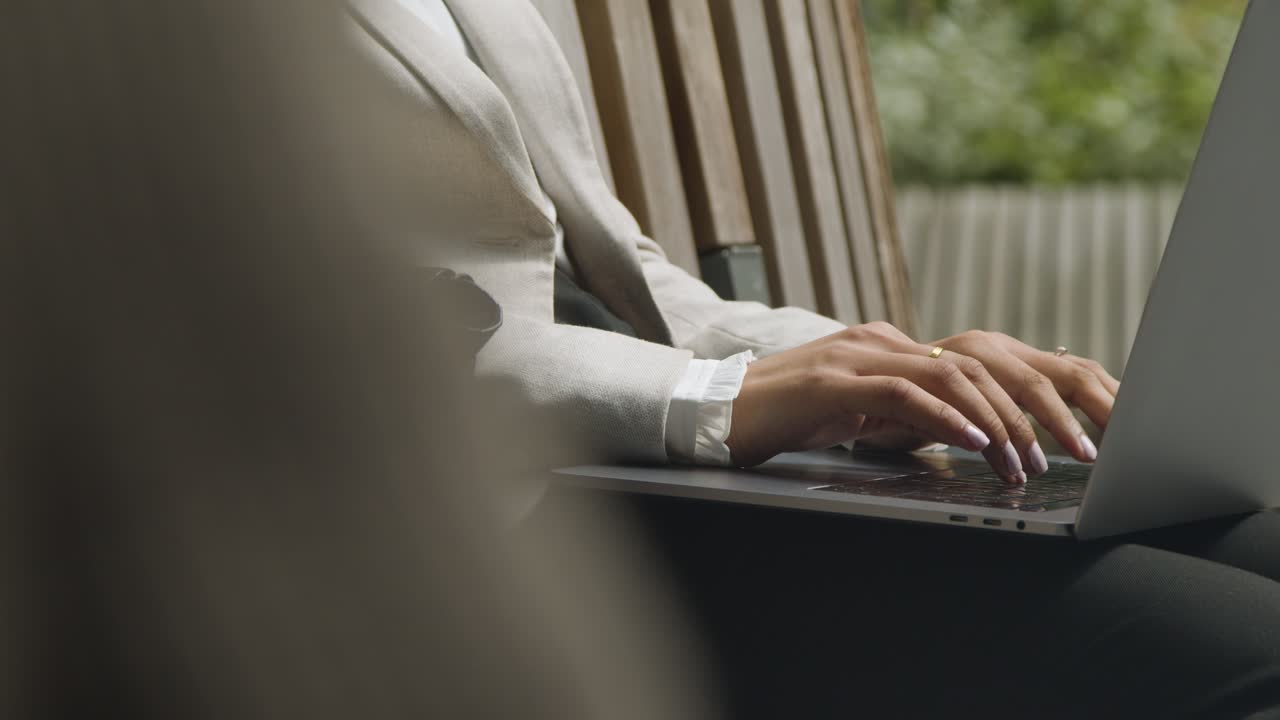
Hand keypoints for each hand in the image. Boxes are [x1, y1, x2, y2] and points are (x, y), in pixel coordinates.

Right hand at [724, 323, 1117, 481]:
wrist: (717, 410)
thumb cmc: (783, 417)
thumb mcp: (853, 412)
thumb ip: (898, 412)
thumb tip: (952, 434)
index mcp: (886, 347)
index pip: (969, 367)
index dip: (1016, 404)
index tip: (1047, 443)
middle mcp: (878, 341)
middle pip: (973, 368)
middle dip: (1022, 415)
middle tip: (1052, 459)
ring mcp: (856, 356)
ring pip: (948, 378)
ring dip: (994, 423)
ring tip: (1020, 462)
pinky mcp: (834, 381)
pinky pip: (904, 394)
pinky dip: (945, 419)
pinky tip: (973, 442)